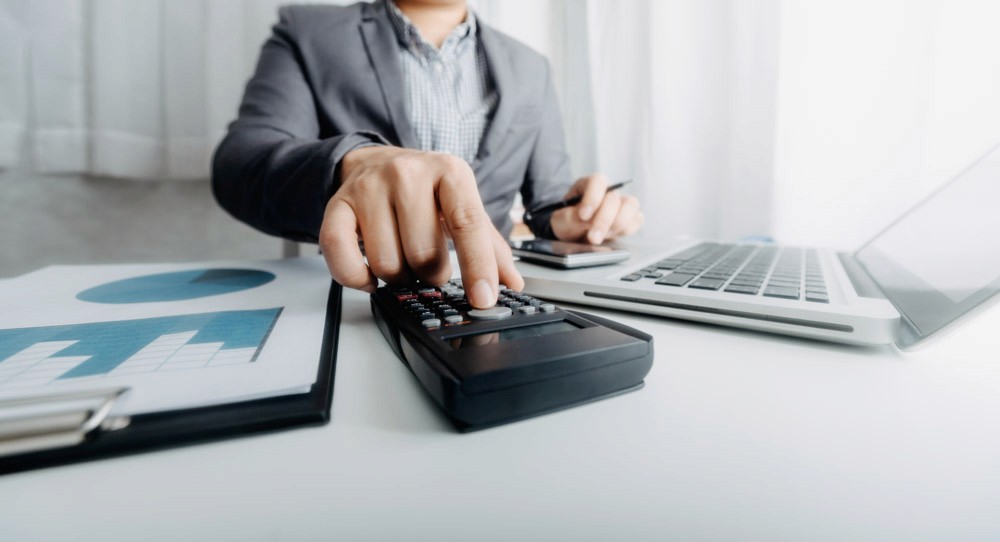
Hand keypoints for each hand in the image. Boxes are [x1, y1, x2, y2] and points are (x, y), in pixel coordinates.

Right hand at [319, 146, 522, 308]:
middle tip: (429, 264)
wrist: (375, 162)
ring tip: (402, 258)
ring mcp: (369, 188)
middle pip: (424, 255)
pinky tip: (370, 274)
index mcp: (449, 172)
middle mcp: (408, 174)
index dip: (477, 266)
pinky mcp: (336, 206)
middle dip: (431, 274)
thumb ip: (489, 245)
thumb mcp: (462, 206)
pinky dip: (359, 279)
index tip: (484, 298)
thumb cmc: (425, 191)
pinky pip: (342, 258)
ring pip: (387, 264)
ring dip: (398, 276)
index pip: (468, 224)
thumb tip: (511, 282)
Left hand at [550, 174, 642, 243]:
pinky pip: (637, 219)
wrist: (572, 235)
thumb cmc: (567, 222)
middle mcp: (607, 191)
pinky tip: (611, 236)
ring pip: (631, 205)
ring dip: (617, 224)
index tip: (583, 216)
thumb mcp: (561, 220)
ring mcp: (621, 203)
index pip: (597, 181)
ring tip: (602, 237)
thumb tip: (587, 220)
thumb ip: (570, 217)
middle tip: (593, 237)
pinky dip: (626, 230)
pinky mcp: (630, 217)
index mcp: (589, 184)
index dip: (592, 198)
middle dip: (603, 220)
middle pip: (614, 198)